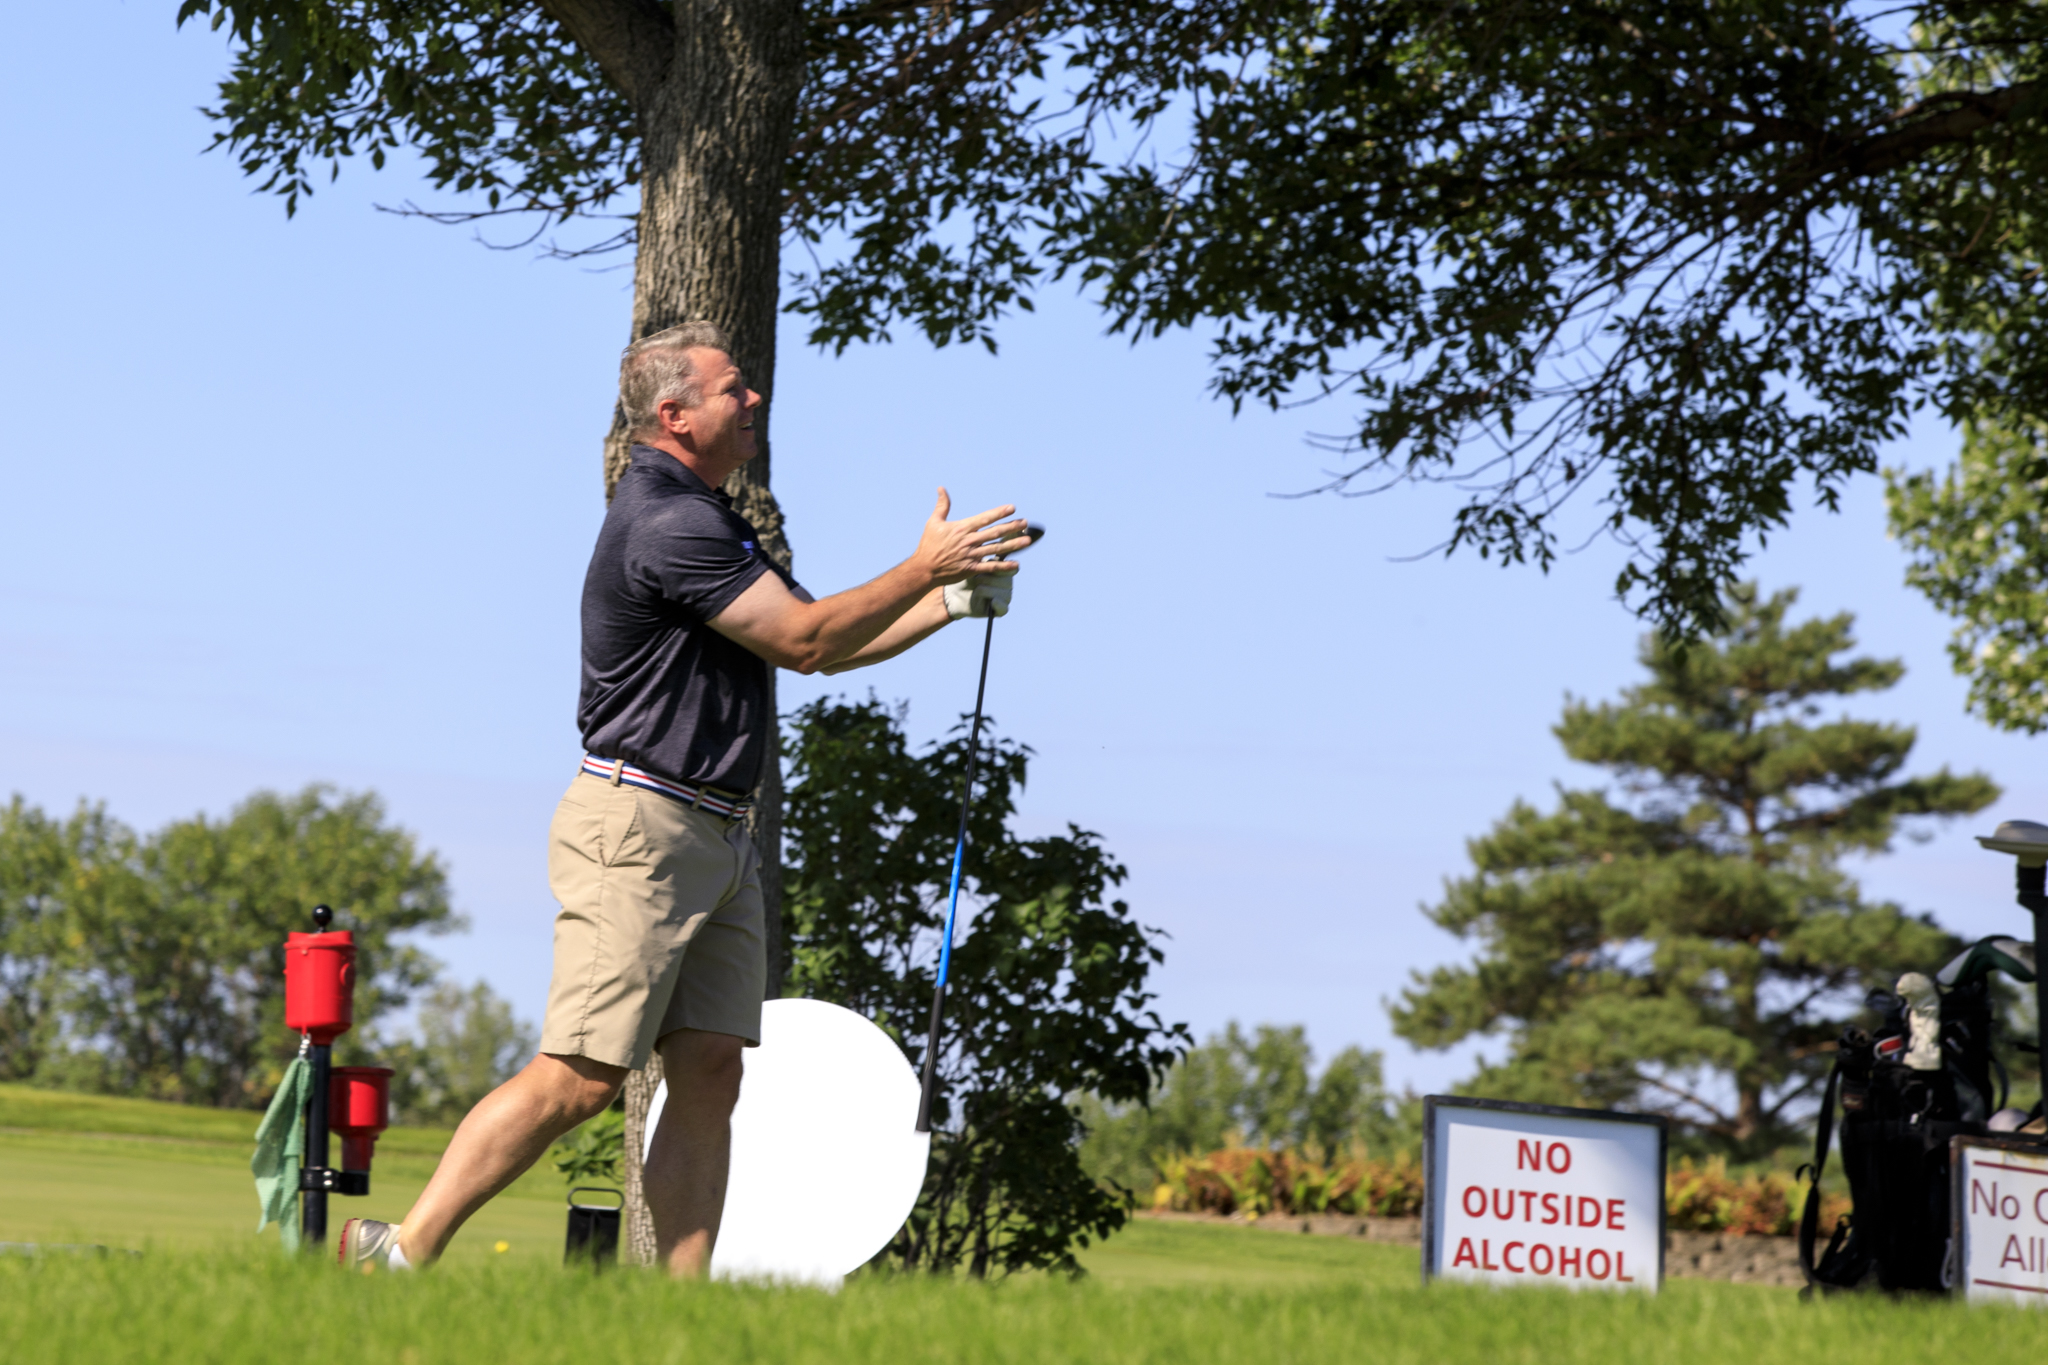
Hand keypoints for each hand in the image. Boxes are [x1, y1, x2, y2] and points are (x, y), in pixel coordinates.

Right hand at [916, 489, 1030, 585]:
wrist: (924, 569)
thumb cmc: (928, 544)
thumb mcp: (934, 522)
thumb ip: (942, 506)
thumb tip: (941, 488)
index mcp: (962, 528)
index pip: (984, 518)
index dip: (999, 513)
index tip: (1012, 508)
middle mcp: (969, 541)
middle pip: (995, 532)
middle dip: (1011, 527)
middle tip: (1025, 522)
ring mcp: (971, 555)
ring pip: (996, 549)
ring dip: (1013, 544)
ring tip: (1027, 540)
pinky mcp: (971, 568)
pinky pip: (991, 567)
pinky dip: (1004, 566)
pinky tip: (1016, 564)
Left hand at [944, 569, 1014, 619]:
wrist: (956, 596)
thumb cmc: (966, 579)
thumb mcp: (975, 569)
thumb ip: (987, 564)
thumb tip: (997, 559)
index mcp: (1005, 572)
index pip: (1014, 568)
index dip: (1004, 567)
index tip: (992, 566)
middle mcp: (1008, 585)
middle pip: (1007, 580)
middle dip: (988, 578)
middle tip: (976, 579)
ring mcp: (1005, 598)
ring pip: (1003, 593)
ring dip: (986, 590)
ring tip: (976, 589)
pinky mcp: (1000, 610)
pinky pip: (1004, 608)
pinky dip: (998, 604)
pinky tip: (992, 602)